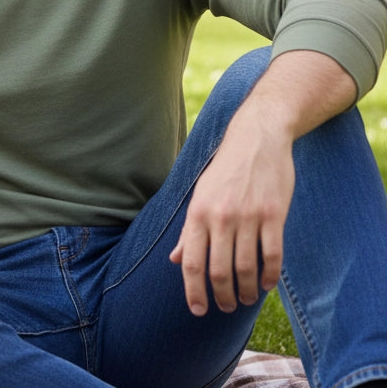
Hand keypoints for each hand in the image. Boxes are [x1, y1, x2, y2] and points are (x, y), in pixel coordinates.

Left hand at [169, 119, 293, 316]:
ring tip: (247, 299)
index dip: (193, 291)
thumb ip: (189, 230)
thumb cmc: (225, 170)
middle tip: (227, 307)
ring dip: (247, 291)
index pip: (192, 262)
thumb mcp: (200, 195)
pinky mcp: (273, 215)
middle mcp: (220, 217)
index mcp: (198, 212)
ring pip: (247, 268)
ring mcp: (248, 217)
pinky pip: (272, 256)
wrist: (256, 139)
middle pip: (219, 271)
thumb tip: (176, 259)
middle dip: (223, 297)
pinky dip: (270, 276)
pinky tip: (267, 285)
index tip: (198, 310)